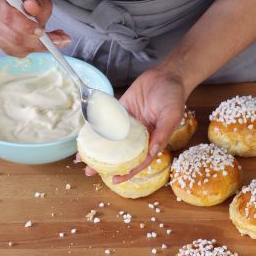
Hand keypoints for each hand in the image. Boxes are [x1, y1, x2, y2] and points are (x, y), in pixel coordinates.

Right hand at [0, 0, 70, 56]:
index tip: (41, 31)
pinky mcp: (2, 46)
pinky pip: (19, 53)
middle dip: (36, 41)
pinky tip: (43, 43)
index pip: (8, 16)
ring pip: (17, 47)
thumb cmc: (31, 2)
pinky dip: (34, 50)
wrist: (23, 7)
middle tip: (58, 39)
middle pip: (14, 36)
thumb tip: (32, 6)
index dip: (25, 25)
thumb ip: (37, 1)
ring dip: (38, 46)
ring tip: (56, 39)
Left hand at [83, 68, 185, 182]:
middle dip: (105, 164)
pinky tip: (85, 136)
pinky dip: (96, 130)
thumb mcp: (172, 116)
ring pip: (111, 140)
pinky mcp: (120, 112)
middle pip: (121, 154)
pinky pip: (106, 123)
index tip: (115, 180)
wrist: (166, 75)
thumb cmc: (174, 96)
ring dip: (98, 149)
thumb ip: (162, 134)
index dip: (128, 172)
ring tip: (81, 158)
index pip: (139, 161)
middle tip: (89, 172)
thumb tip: (152, 152)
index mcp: (152, 140)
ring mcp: (127, 124)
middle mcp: (138, 135)